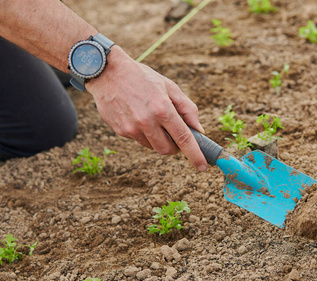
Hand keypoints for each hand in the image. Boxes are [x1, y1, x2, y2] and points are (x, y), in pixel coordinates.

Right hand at [86, 46, 207, 171]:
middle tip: (175, 135)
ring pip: (152, 146)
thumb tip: (199, 130)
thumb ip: (188, 109)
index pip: (183, 138)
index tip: (202, 166)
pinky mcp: (120, 130)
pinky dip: (145, 134)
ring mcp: (131, 128)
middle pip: (167, 150)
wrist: (107, 72)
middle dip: (175, 147)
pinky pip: (139, 139)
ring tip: (153, 119)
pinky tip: (138, 116)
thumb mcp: (170, 86)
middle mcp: (146, 121)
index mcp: (162, 109)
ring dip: (159, 139)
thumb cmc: (142, 77)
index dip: (195, 155)